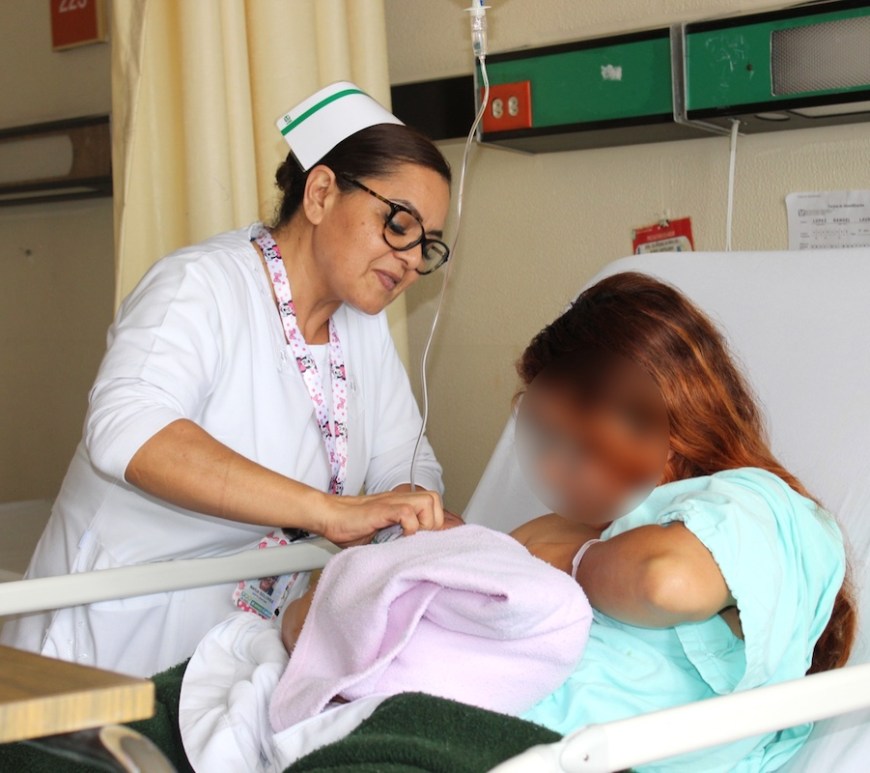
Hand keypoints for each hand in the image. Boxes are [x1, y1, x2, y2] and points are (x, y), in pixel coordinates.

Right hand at [314, 489, 443, 546]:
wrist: (328, 516)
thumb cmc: (350, 527)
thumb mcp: (380, 534)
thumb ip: (397, 537)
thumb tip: (413, 553)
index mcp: (400, 505)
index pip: (432, 507)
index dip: (432, 524)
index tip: (424, 541)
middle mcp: (399, 500)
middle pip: (435, 500)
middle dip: (433, 522)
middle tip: (418, 538)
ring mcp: (392, 502)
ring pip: (428, 501)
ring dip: (425, 522)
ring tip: (410, 536)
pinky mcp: (383, 508)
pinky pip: (408, 512)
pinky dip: (409, 527)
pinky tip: (398, 537)